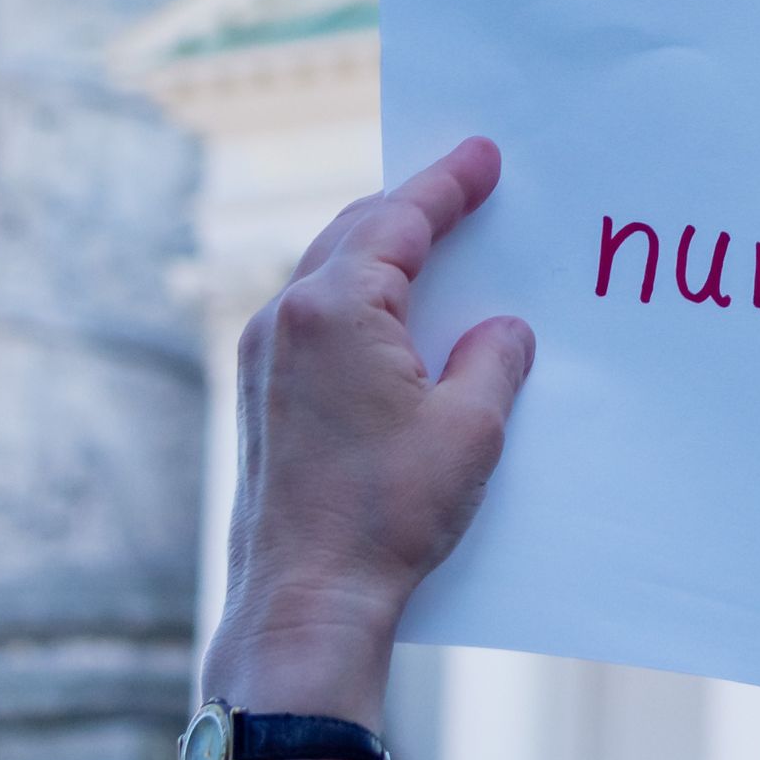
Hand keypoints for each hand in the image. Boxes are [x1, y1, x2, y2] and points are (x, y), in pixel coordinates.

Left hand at [211, 135, 535, 718]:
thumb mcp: (470, 428)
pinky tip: (393, 324)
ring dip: (380, 256)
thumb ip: (493, 358)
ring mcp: (262, 361)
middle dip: (411, 210)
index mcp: (334, 311)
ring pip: (326, 275)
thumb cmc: (386, 517)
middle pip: (353, 234)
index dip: (448, 184)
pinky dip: (356, 302)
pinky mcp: (258, 399)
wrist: (303, 603)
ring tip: (433, 248)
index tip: (484, 155)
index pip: (399, 221)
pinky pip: (312, 322)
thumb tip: (501, 330)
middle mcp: (284, 322)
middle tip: (465, 190)